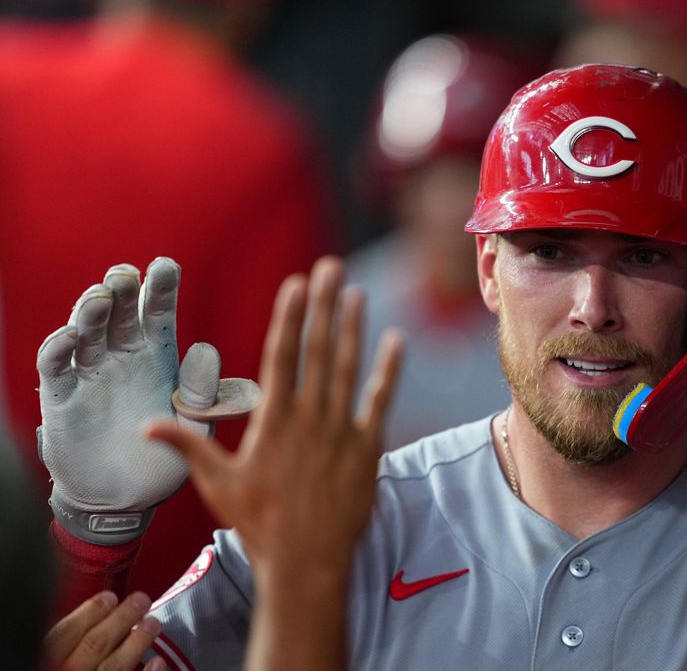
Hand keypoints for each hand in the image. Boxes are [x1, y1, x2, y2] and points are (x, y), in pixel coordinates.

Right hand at [37, 259, 221, 544]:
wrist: (126, 500)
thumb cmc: (164, 457)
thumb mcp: (194, 426)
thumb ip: (202, 392)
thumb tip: (205, 349)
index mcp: (158, 355)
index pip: (158, 311)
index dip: (161, 287)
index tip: (166, 267)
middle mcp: (122, 356)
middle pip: (119, 311)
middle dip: (121, 289)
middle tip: (126, 276)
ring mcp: (90, 374)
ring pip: (85, 329)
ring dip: (91, 310)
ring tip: (102, 297)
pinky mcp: (62, 398)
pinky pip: (56, 366)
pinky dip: (59, 347)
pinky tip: (71, 336)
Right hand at [43, 591, 165, 670]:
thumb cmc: (58, 670)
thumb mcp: (49, 662)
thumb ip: (62, 650)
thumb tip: (89, 622)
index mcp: (46, 664)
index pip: (63, 635)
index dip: (88, 613)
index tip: (109, 597)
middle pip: (94, 645)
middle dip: (120, 618)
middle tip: (141, 600)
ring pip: (114, 666)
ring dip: (137, 641)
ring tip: (153, 623)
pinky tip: (159, 661)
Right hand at [147, 257, 403, 575]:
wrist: (304, 561)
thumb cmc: (258, 524)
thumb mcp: (216, 485)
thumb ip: (188, 447)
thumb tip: (147, 425)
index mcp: (273, 421)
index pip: (281, 356)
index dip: (290, 317)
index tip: (296, 284)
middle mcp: (309, 418)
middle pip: (318, 350)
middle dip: (324, 306)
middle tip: (330, 267)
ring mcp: (340, 430)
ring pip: (348, 368)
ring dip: (353, 328)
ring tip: (356, 293)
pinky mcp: (367, 448)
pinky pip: (379, 401)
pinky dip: (388, 371)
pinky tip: (396, 341)